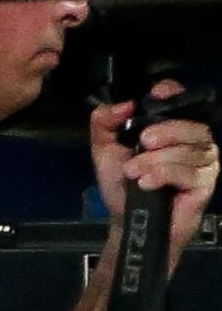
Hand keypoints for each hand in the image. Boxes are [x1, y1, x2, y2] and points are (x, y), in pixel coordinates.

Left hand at [92, 89, 216, 259]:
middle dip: (164, 132)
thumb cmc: (121, 181)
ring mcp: (204, 161)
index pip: (181, 99)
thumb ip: (105, 122)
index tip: (156, 96)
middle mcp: (193, 140)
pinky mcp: (206, 183)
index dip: (172, 94)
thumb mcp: (104, 148)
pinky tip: (147, 183)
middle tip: (141, 144)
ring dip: (155, 161)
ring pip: (188, 150)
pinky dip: (164, 175)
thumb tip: (125, 104)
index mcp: (169, 126)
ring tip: (134, 173)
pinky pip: (190, 172)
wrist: (127, 217)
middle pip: (191, 124)